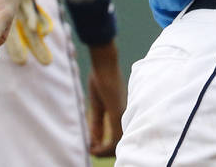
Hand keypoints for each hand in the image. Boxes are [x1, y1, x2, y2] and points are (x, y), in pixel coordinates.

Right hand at [86, 41, 124, 156]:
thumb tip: (94, 139)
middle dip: (106, 151)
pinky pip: (115, 138)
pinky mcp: (117, 113)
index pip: (118, 136)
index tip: (92, 147)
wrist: (104, 64)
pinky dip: (105, 148)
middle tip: (91, 151)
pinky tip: (94, 148)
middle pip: (120, 142)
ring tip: (92, 150)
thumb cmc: (100, 79)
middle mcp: (124, 115)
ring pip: (119, 143)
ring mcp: (122, 114)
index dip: (106, 146)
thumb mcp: (97, 105)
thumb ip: (97, 122)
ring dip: (104, 151)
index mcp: (120, 113)